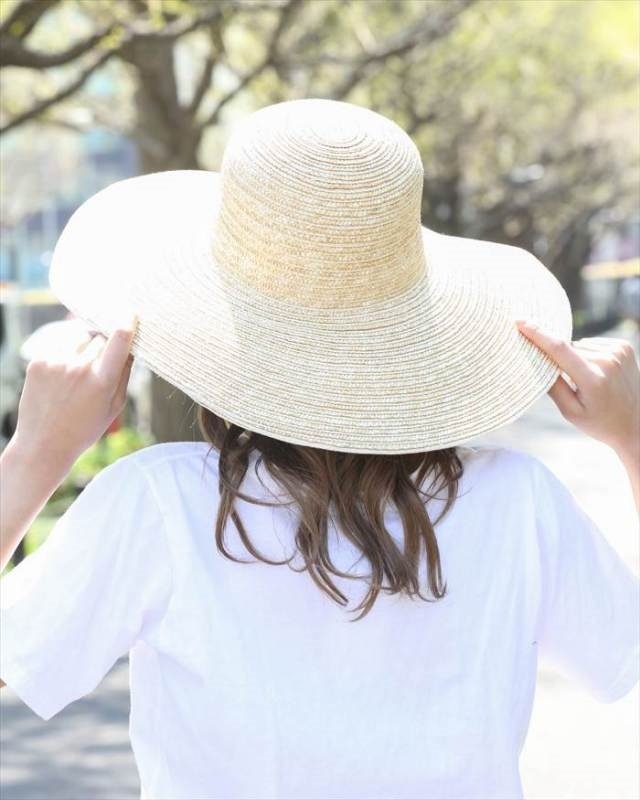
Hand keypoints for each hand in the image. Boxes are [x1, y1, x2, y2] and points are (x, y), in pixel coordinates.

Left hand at [12, 317, 137, 467]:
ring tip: (78, 375)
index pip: (118, 341)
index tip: (131, 313)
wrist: (43, 444)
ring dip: (85, 348)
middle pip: (100, 339)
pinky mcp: (38, 362)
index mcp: (101, 381)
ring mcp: (56, 363)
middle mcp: (78, 369)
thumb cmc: (84, 428)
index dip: (126, 324)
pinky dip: (66, 354)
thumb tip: (130, 348)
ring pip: (81, 338)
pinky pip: (60, 345)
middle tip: (99, 369)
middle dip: (104, 347)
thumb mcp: (114, 406)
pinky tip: (62, 377)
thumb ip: (123, 375)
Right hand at [515, 320, 639, 454]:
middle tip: (575, 385)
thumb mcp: (570, 412)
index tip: (520, 322)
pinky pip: (593, 344)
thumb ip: (553, 387)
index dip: (538, 334)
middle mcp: (608, 362)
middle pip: (568, 349)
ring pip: (580, 346)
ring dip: (577, 359)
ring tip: (591, 381)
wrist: (635, 424)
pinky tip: (600, 373)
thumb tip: (536, 360)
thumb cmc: (599, 422)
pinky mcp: (624, 347)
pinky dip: (590, 355)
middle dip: (561, 361)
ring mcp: (619, 352)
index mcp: (593, 380)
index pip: (560, 350)